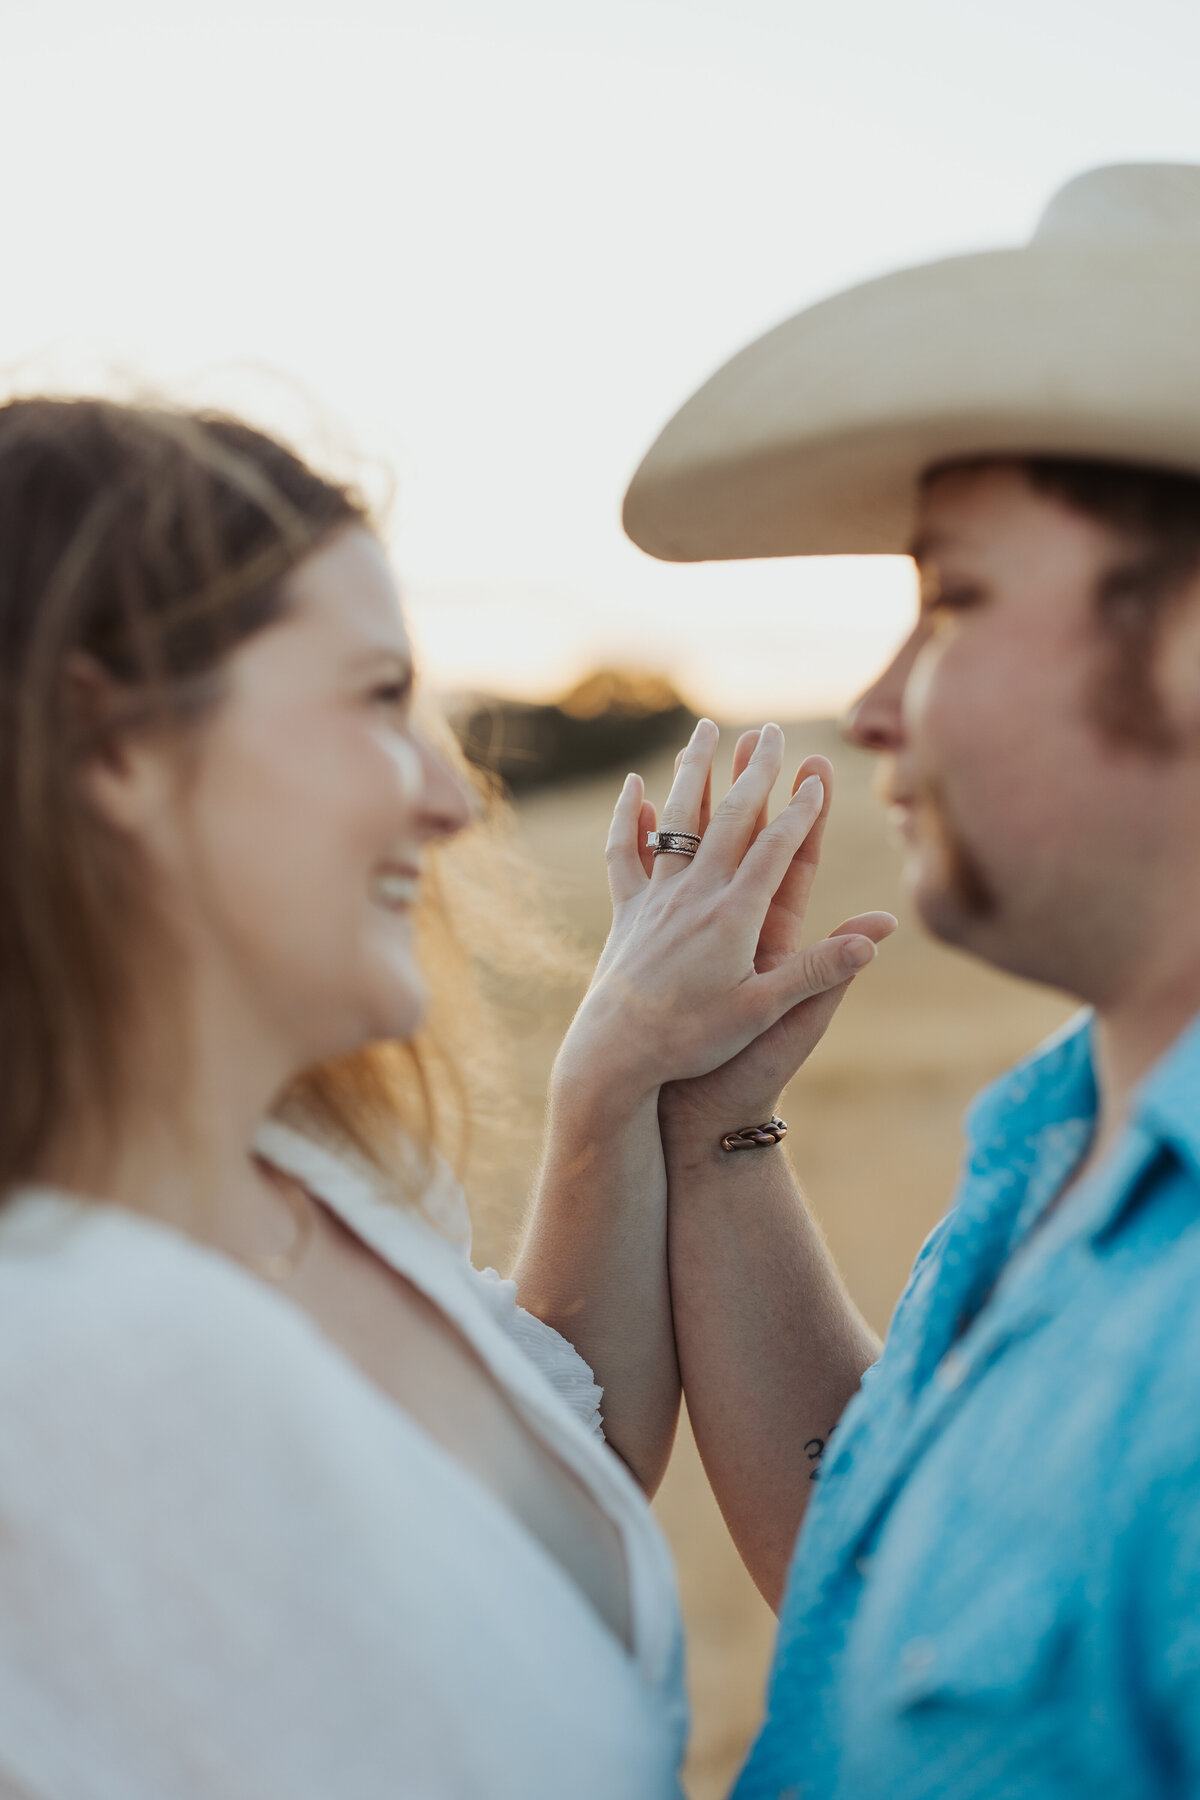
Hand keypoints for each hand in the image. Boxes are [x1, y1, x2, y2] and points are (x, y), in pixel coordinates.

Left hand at [554, 719, 892, 1110]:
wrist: (614, 1058)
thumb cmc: (693, 1041)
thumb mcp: (764, 1013)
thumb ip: (818, 970)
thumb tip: (874, 938)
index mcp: (735, 916)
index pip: (776, 850)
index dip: (800, 810)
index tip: (817, 773)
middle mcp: (694, 896)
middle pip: (729, 820)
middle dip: (754, 773)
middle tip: (772, 731)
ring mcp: (656, 900)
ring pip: (676, 821)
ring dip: (693, 771)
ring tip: (704, 729)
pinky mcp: (627, 913)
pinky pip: (626, 853)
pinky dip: (629, 817)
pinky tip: (634, 786)